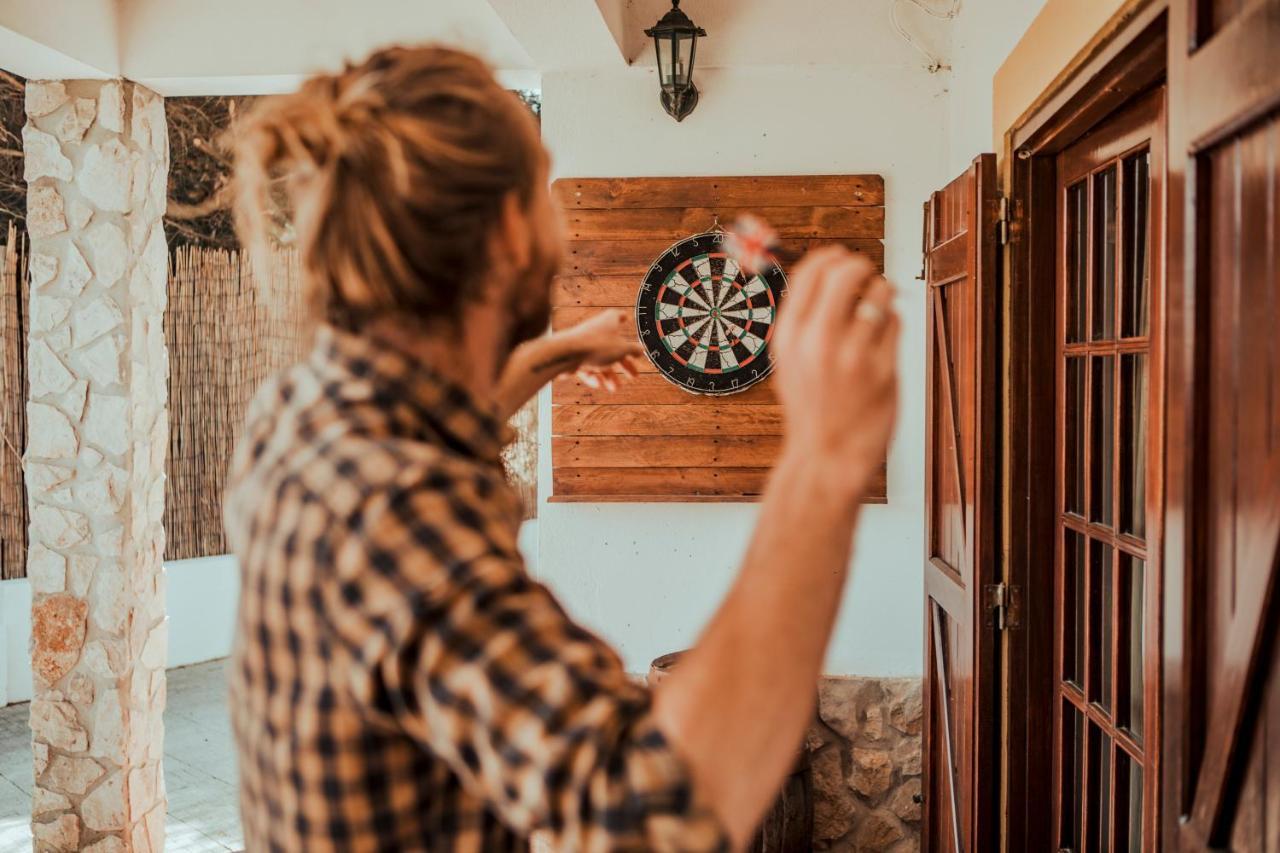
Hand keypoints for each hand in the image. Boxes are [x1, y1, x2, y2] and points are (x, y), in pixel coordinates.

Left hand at [557, 309, 644, 391]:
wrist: (566, 353)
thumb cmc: (597, 346)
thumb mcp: (622, 349)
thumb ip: (633, 350)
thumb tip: (642, 349)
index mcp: (608, 321)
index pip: (617, 316)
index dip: (622, 317)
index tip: (626, 318)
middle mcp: (596, 330)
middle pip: (613, 347)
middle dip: (624, 363)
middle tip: (634, 376)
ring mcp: (584, 344)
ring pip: (599, 360)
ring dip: (609, 375)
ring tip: (615, 388)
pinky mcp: (574, 356)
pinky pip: (586, 367)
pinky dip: (593, 376)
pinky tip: (598, 384)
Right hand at [770, 248, 898, 501]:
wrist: (826, 456)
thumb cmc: (810, 407)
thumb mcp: (789, 362)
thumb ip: (803, 319)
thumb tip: (828, 270)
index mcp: (789, 337)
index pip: (810, 273)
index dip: (829, 256)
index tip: (841, 256)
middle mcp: (818, 342)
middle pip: (845, 273)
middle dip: (860, 266)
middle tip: (866, 274)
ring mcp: (852, 356)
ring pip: (878, 294)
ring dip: (882, 293)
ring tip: (877, 308)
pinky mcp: (883, 370)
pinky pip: (895, 323)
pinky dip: (892, 323)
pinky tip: (883, 340)